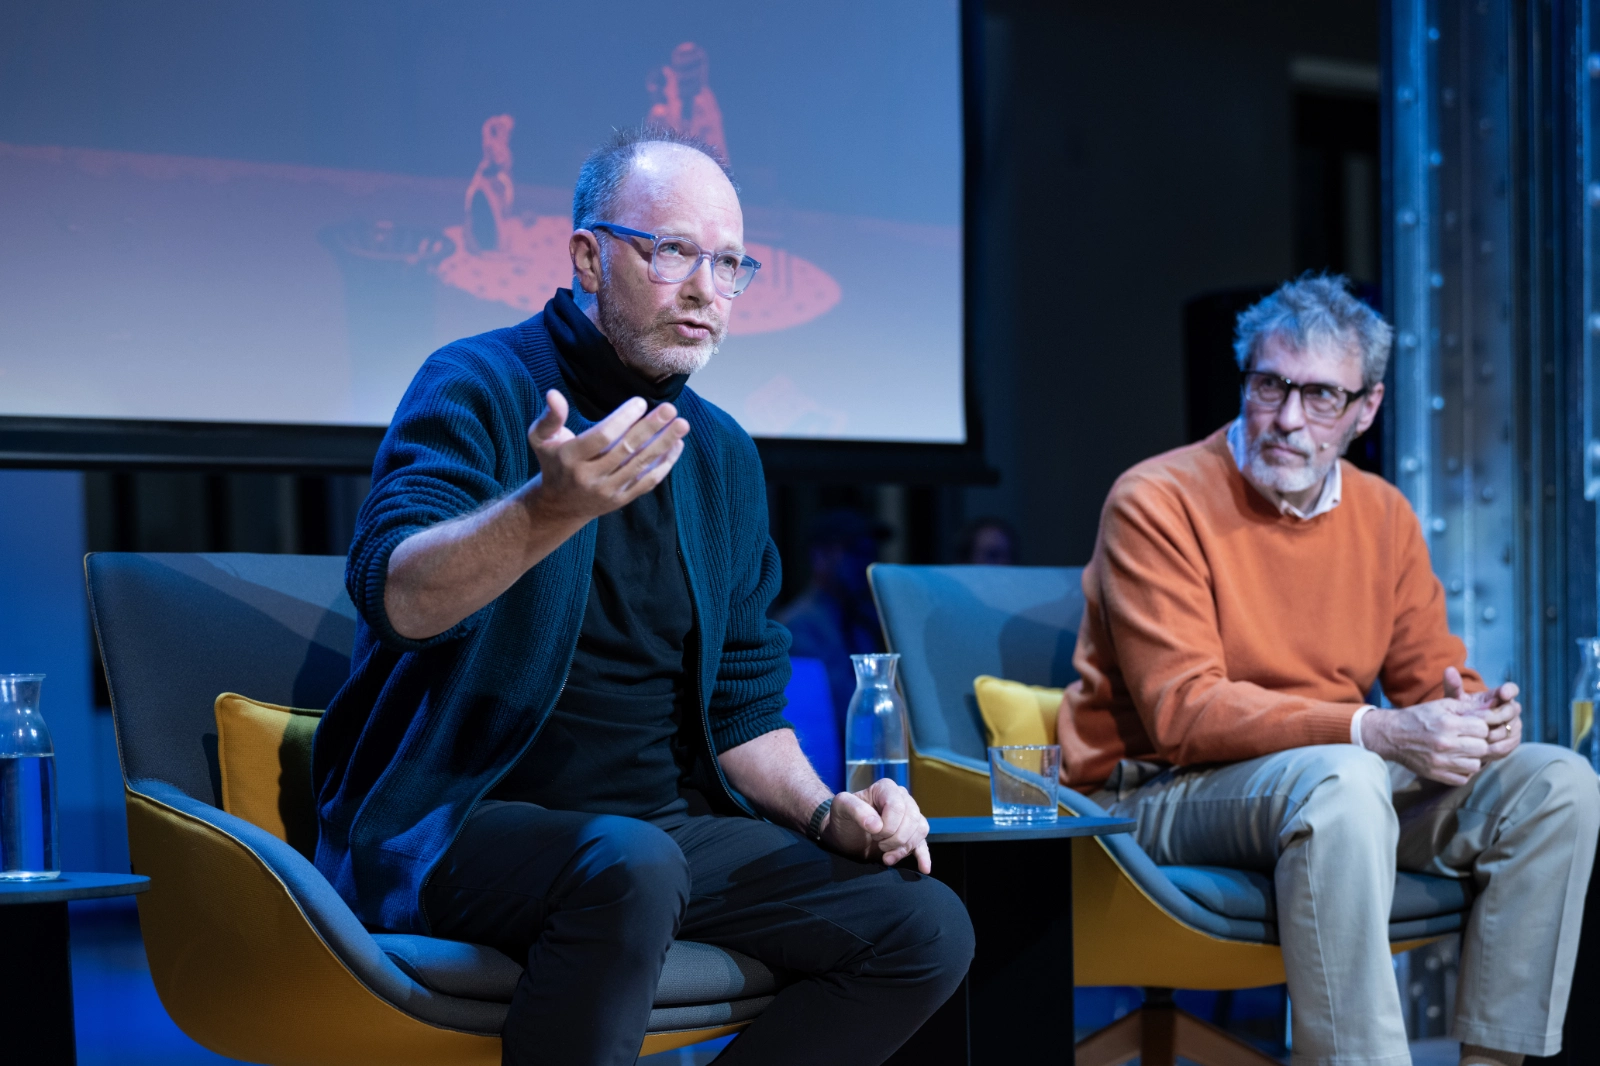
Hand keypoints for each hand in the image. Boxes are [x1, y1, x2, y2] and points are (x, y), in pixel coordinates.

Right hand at [523, 391, 689, 523]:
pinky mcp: (621, 500)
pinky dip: (664, 464)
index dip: (623, 419)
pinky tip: (677, 445)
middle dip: (651, 428)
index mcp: (570, 458)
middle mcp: (589, 477)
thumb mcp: (541, 438)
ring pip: (640, 466)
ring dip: (664, 444)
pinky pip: (647, 482)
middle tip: (671, 409)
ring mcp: (607, 491)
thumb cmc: (554, 461)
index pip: (602, 437)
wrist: (559, 506)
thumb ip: (550, 416)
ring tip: (682, 425)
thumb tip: (554, 394)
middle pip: (626, 450)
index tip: (641, 402)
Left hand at [821, 778, 931, 873]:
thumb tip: (877, 824)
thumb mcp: (841, 807)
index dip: (888, 825)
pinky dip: (924, 856)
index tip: (872, 832)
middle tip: (877, 843)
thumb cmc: (842, 818)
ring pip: (920, 830)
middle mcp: (902, 798)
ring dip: (903, 847)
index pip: (898, 807)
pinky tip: (923, 868)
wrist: (843, 835)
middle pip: (912, 820)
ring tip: (885, 856)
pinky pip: (924, 843)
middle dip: (894, 838)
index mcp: (886, 788)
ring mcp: (909, 817)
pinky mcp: (910, 836)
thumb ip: (856, 809)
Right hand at [1361, 694, 1488, 786]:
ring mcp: (1441, 762)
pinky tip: (1456, 762)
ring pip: (1475, 765)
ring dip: (1473, 758)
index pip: (1482, 729)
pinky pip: (1463, 779)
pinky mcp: (1436, 774)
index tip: (1472, 727)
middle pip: (1482, 748)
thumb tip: (1490, 710)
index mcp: (1447, 724)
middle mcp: (1445, 743)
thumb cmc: (1417, 717)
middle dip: (1478, 742)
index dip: (1480, 727)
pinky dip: (1463, 772)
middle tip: (1469, 739)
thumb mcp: (1440, 705)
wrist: (1391, 735)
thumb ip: (1465, 707)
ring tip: (1463, 751)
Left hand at [1443, 666, 1521, 763]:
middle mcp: (1511, 709)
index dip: (1509, 690)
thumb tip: (1449, 669)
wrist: (1464, 737)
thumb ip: (1453, 687)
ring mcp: (1513, 726)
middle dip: (1496, 715)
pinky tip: (1482, 751)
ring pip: (1510, 729)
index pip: (1511, 689)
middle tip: (1480, 721)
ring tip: (1478, 737)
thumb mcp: (1456, 701)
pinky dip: (1495, 748)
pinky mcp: (1512, 741)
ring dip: (1494, 734)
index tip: (1502, 693)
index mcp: (1499, 696)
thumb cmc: (1461, 714)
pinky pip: (1508, 745)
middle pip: (1512, 710)